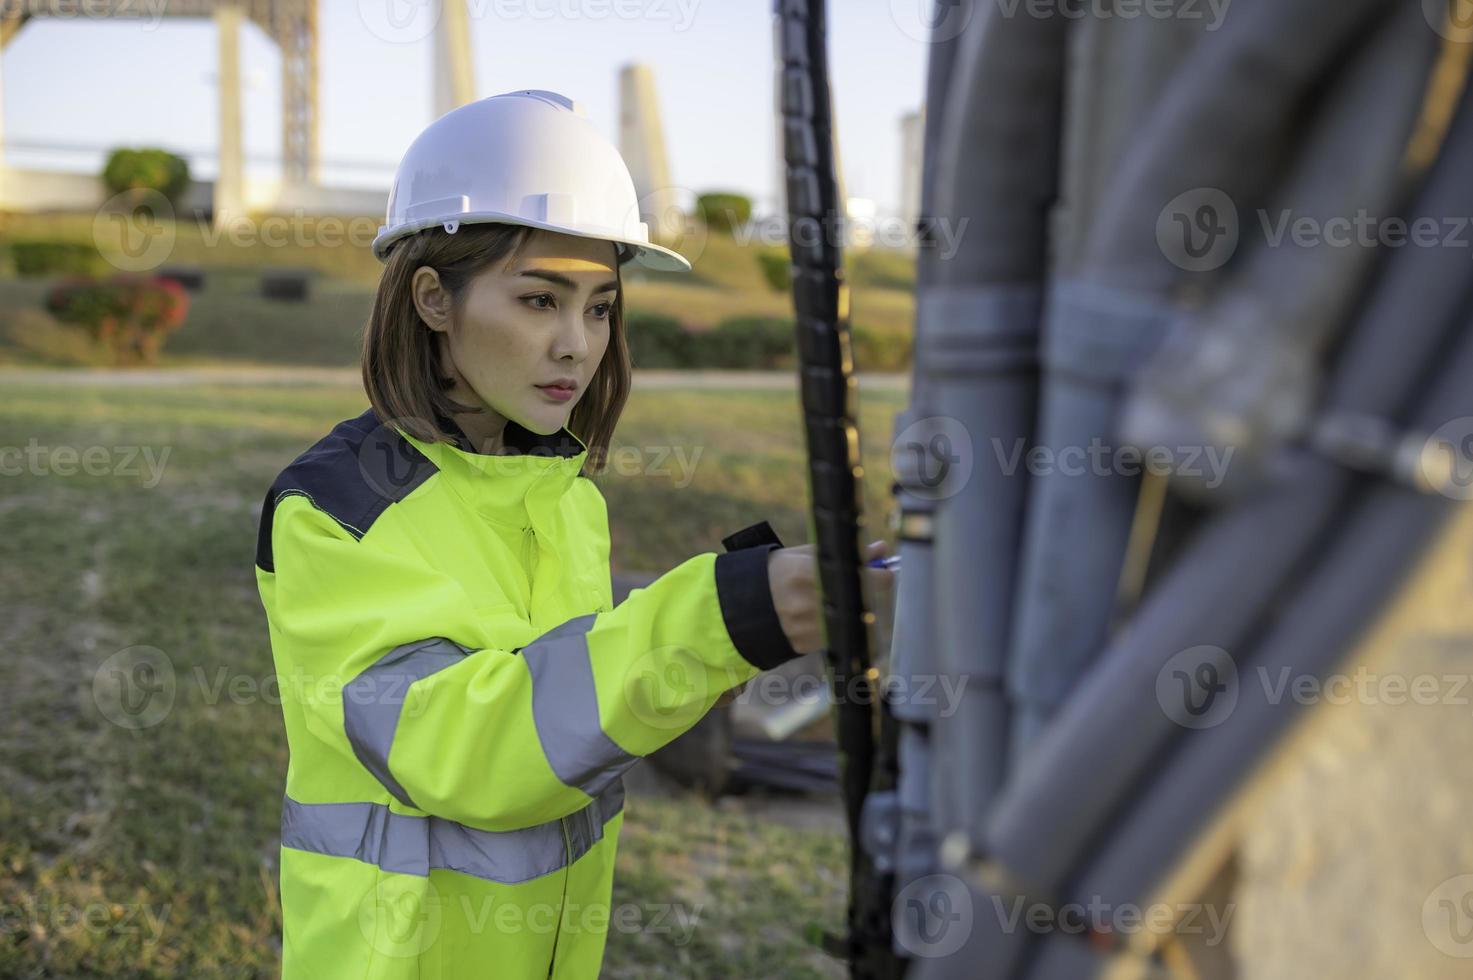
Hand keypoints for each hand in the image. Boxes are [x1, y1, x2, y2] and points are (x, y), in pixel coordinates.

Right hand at [767, 539, 893, 655]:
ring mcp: (805, 628)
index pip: (861, 578)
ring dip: (851, 608)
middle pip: (858, 600)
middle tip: (866, 581)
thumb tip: (879, 550)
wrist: (743, 603)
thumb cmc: (776, 572)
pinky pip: (834, 634)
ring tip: (837, 596)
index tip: (883, 570)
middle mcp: (807, 603)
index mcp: (807, 574)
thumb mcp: (805, 554)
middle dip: (866, 591)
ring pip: (849, 620)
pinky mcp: (803, 645)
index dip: (880, 574)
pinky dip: (835, 624)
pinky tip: (822, 614)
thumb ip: (842, 554)